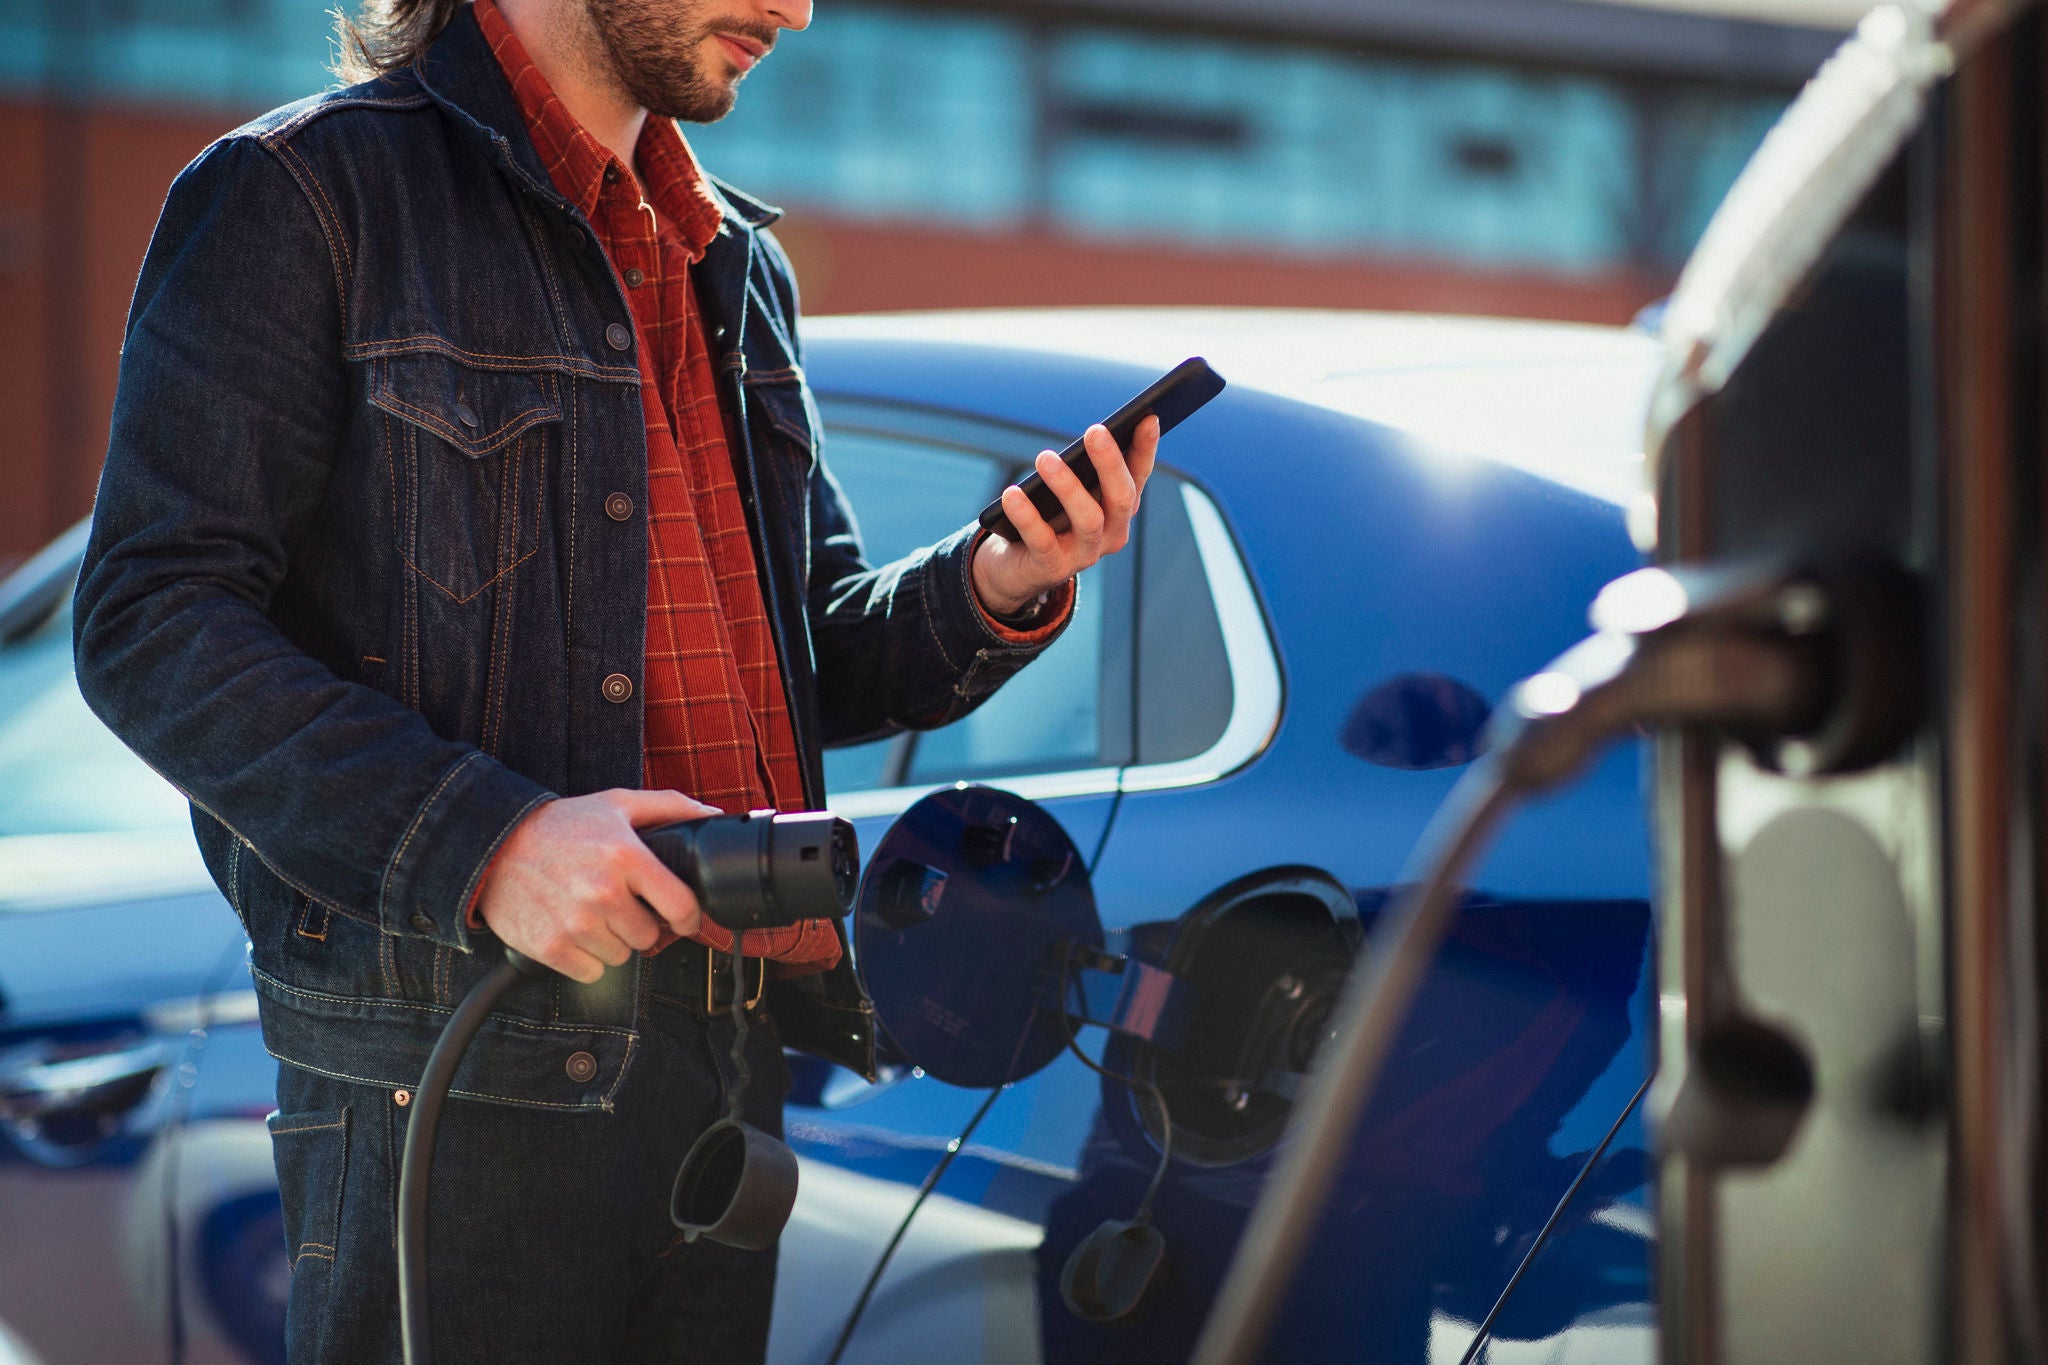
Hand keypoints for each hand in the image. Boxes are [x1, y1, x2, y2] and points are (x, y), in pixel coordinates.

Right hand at [475, 788, 717, 982]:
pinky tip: (573, 931)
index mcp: (626, 856)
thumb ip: (669, 806)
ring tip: (591, 914)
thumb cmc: (559, 826)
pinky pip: (592, 972)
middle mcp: (603, 892)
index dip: (687, 916)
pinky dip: (585, 958)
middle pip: (650, 937)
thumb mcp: (616, 804)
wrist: (492, 846)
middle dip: (639, 924)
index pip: (681, 906)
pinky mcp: (551, 947)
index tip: (681, 918)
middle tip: (618, 905)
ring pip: (622, 957)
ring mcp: (576, 923)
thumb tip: (711, 815)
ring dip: (612, 941)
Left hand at [972, 416, 1159, 616]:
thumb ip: (1081, 469)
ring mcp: (1084, 555)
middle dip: (1110, 463)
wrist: (1016, 570)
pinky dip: (1027, 515)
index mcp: (1118, 510)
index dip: (1145, 449)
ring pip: (1087, 519)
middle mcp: (1110, 534)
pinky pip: (1042, 540)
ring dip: (1067, 486)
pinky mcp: (1052, 569)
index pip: (1138, 476)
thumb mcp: (1067, 492)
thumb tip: (1092, 434)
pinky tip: (1012, 493)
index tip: (1149, 418)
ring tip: (1045, 458)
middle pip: (1121, 498)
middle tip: (1095, 431)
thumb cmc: (1046, 519)